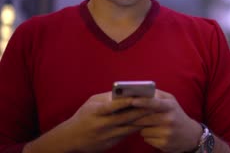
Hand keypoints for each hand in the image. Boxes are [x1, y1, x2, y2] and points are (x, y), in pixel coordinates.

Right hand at [26, 92, 152, 152]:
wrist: (71, 139)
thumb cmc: (83, 116)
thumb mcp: (92, 103)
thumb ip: (108, 97)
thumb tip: (125, 91)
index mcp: (96, 111)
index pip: (114, 105)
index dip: (128, 101)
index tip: (140, 95)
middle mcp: (102, 124)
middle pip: (126, 117)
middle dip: (141, 110)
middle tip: (155, 104)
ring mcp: (107, 135)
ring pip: (130, 127)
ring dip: (142, 120)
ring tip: (155, 112)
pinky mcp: (111, 143)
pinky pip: (127, 134)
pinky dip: (137, 128)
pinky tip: (147, 122)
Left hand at [130, 89, 202, 151]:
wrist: (190, 134)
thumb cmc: (176, 114)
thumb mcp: (171, 101)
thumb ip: (157, 95)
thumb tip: (140, 91)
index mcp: (170, 106)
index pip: (155, 103)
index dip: (143, 102)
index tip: (133, 101)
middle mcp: (169, 119)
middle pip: (143, 119)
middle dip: (137, 118)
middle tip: (138, 117)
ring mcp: (167, 133)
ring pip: (143, 130)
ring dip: (144, 128)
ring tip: (153, 126)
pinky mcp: (164, 144)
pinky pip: (146, 139)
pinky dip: (148, 136)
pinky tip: (157, 134)